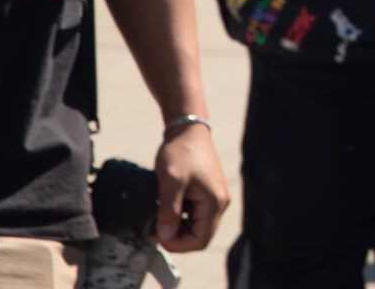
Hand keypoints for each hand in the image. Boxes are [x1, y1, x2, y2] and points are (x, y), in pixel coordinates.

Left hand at [154, 123, 228, 251]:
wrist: (188, 130)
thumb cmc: (181, 152)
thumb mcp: (171, 182)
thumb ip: (169, 211)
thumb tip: (165, 236)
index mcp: (215, 202)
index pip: (200, 240)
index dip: (177, 244)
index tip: (156, 235)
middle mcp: (220, 203)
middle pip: (200, 236)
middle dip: (176, 238)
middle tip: (154, 230)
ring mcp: (215, 198)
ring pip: (197, 227)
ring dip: (177, 229)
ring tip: (157, 219)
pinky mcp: (207, 194)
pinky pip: (195, 216)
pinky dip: (180, 218)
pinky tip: (166, 209)